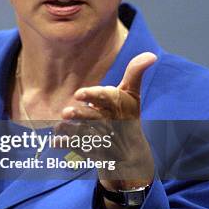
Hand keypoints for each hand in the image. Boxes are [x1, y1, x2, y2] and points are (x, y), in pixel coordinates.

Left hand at [55, 52, 156, 190]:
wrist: (131, 153)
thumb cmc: (127, 115)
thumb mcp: (133, 96)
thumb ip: (135, 73)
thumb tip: (151, 55)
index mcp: (119, 106)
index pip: (107, 98)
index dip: (93, 95)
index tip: (78, 94)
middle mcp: (111, 122)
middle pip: (95, 117)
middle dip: (81, 115)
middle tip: (65, 112)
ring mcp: (103, 138)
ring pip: (86, 134)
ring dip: (72, 130)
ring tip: (59, 126)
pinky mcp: (95, 151)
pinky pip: (80, 149)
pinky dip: (68, 145)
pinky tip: (56, 141)